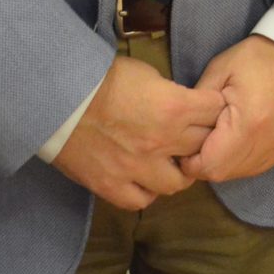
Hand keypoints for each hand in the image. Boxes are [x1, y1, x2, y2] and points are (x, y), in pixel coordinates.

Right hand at [49, 54, 224, 208]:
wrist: (57, 98)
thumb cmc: (101, 78)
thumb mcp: (146, 73)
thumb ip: (171, 93)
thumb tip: (183, 105)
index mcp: (174, 108)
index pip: (216, 112)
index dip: (215, 109)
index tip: (210, 109)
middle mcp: (162, 141)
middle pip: (203, 146)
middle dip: (203, 138)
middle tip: (195, 136)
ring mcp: (137, 167)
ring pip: (178, 182)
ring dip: (179, 171)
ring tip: (172, 163)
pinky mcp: (112, 185)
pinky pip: (141, 200)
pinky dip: (146, 191)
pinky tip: (144, 179)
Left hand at [177, 36, 273, 184]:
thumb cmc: (264, 55)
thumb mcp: (222, 69)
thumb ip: (196, 105)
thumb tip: (181, 131)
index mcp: (250, 124)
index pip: (210, 167)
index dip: (193, 162)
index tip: (190, 146)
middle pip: (229, 173)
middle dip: (212, 162)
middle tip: (209, 138)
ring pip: (250, 171)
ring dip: (235, 159)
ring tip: (233, 133)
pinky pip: (271, 161)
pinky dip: (258, 153)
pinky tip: (258, 130)